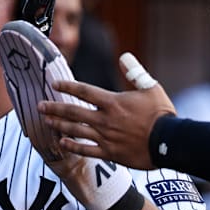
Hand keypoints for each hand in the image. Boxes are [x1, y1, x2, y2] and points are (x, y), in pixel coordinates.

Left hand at [37, 52, 175, 169]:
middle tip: (39, 105)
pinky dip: (73, 146)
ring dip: (59, 125)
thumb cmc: (162, 114)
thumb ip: (134, 72)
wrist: (170, 142)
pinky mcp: (110, 153)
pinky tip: (62, 143)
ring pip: (76, 130)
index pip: (84, 91)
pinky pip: (87, 150)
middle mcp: (105, 119)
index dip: (67, 86)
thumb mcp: (150, 87)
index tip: (54, 84)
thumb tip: (124, 56)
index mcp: (113, 102)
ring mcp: (106, 137)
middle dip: (54, 108)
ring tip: (46, 121)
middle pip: (73, 111)